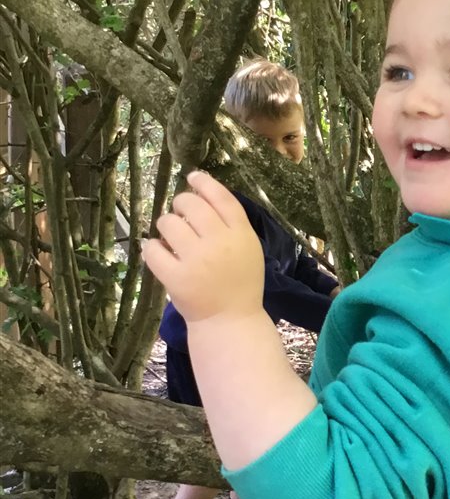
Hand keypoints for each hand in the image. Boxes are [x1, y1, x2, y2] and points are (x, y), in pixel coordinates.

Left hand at [142, 172, 264, 322]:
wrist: (230, 321)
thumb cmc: (239, 283)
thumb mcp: (247, 249)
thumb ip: (230, 223)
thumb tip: (199, 192)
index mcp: (241, 235)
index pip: (221, 197)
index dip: (204, 183)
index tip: (192, 177)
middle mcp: (220, 243)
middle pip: (190, 204)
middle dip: (180, 204)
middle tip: (180, 215)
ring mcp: (197, 261)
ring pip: (168, 223)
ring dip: (166, 226)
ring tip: (171, 240)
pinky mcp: (176, 278)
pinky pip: (152, 250)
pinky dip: (152, 248)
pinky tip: (158, 253)